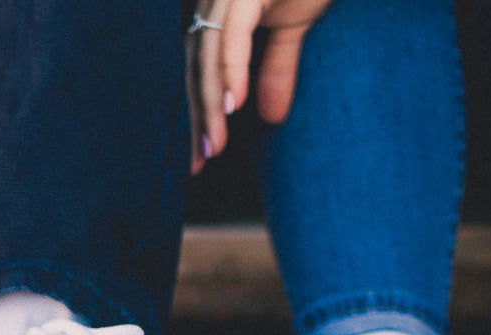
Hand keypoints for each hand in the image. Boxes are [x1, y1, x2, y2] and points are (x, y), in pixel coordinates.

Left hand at [189, 0, 338, 172]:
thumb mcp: (294, 26)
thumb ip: (277, 68)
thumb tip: (269, 117)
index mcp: (218, 13)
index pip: (200, 72)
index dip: (199, 114)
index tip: (199, 159)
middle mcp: (212, 3)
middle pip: (196, 69)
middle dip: (197, 118)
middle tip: (199, 163)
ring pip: (207, 57)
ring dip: (209, 104)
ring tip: (212, 145)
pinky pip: (232, 35)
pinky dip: (230, 70)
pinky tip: (232, 103)